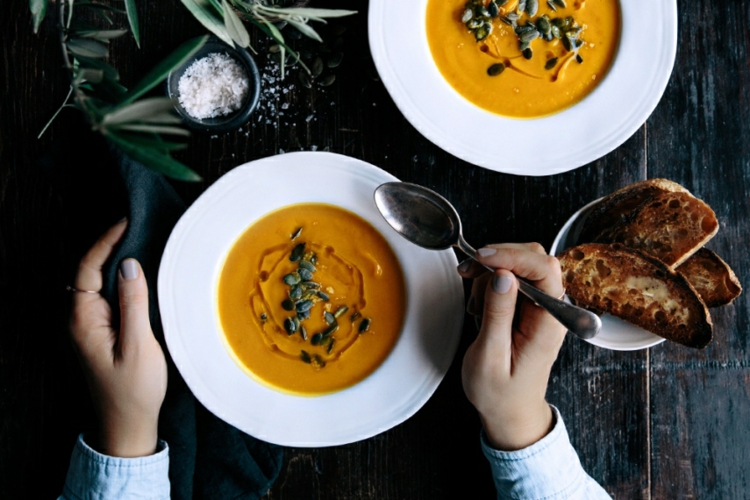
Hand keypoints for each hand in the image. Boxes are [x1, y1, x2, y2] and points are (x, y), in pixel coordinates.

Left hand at [69, 219, 166, 457]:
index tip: (127, 222)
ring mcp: (88, 326)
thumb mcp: (139, 345)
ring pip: (98, 283)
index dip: (106, 241)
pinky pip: (107, 297)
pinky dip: (121, 280)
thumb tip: (129, 264)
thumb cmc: (133, 390)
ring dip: (116, 262)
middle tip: (137, 225)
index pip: (87, 268)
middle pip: (89, 271)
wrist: (127, 424)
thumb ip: (133, 302)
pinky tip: (140, 275)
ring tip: (141, 242)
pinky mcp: (100, 332)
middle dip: (110, 246)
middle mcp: (80, 320)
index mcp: (83, 321)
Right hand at [458, 243, 565, 450]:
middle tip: (468, 272)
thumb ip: (498, 314)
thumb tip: (503, 274)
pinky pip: (513, 278)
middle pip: (534, 258)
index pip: (544, 269)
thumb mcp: (490, 357)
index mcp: (548, 323)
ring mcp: (541, 306)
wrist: (510, 411)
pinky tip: (479, 301)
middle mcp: (550, 310)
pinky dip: (491, 280)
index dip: (513, 255)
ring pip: (521, 264)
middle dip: (499, 258)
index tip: (482, 258)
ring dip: (491, 272)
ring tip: (475, 303)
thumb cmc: (500, 393)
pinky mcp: (529, 306)